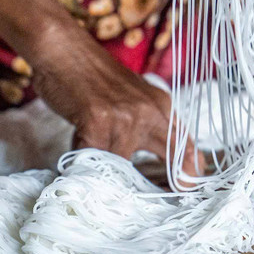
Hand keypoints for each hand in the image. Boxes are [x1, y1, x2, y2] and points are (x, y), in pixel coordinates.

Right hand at [26, 21, 203, 174]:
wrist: (63, 49)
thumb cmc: (91, 78)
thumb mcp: (129, 98)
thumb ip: (143, 126)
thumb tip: (150, 166)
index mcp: (161, 105)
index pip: (186, 143)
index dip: (190, 171)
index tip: (187, 190)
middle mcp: (149, 111)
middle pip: (170, 157)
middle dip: (166, 185)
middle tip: (156, 203)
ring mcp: (125, 116)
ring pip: (122, 166)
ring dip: (107, 175)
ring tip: (96, 175)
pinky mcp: (98, 120)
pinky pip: (93, 158)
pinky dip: (82, 164)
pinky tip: (76, 159)